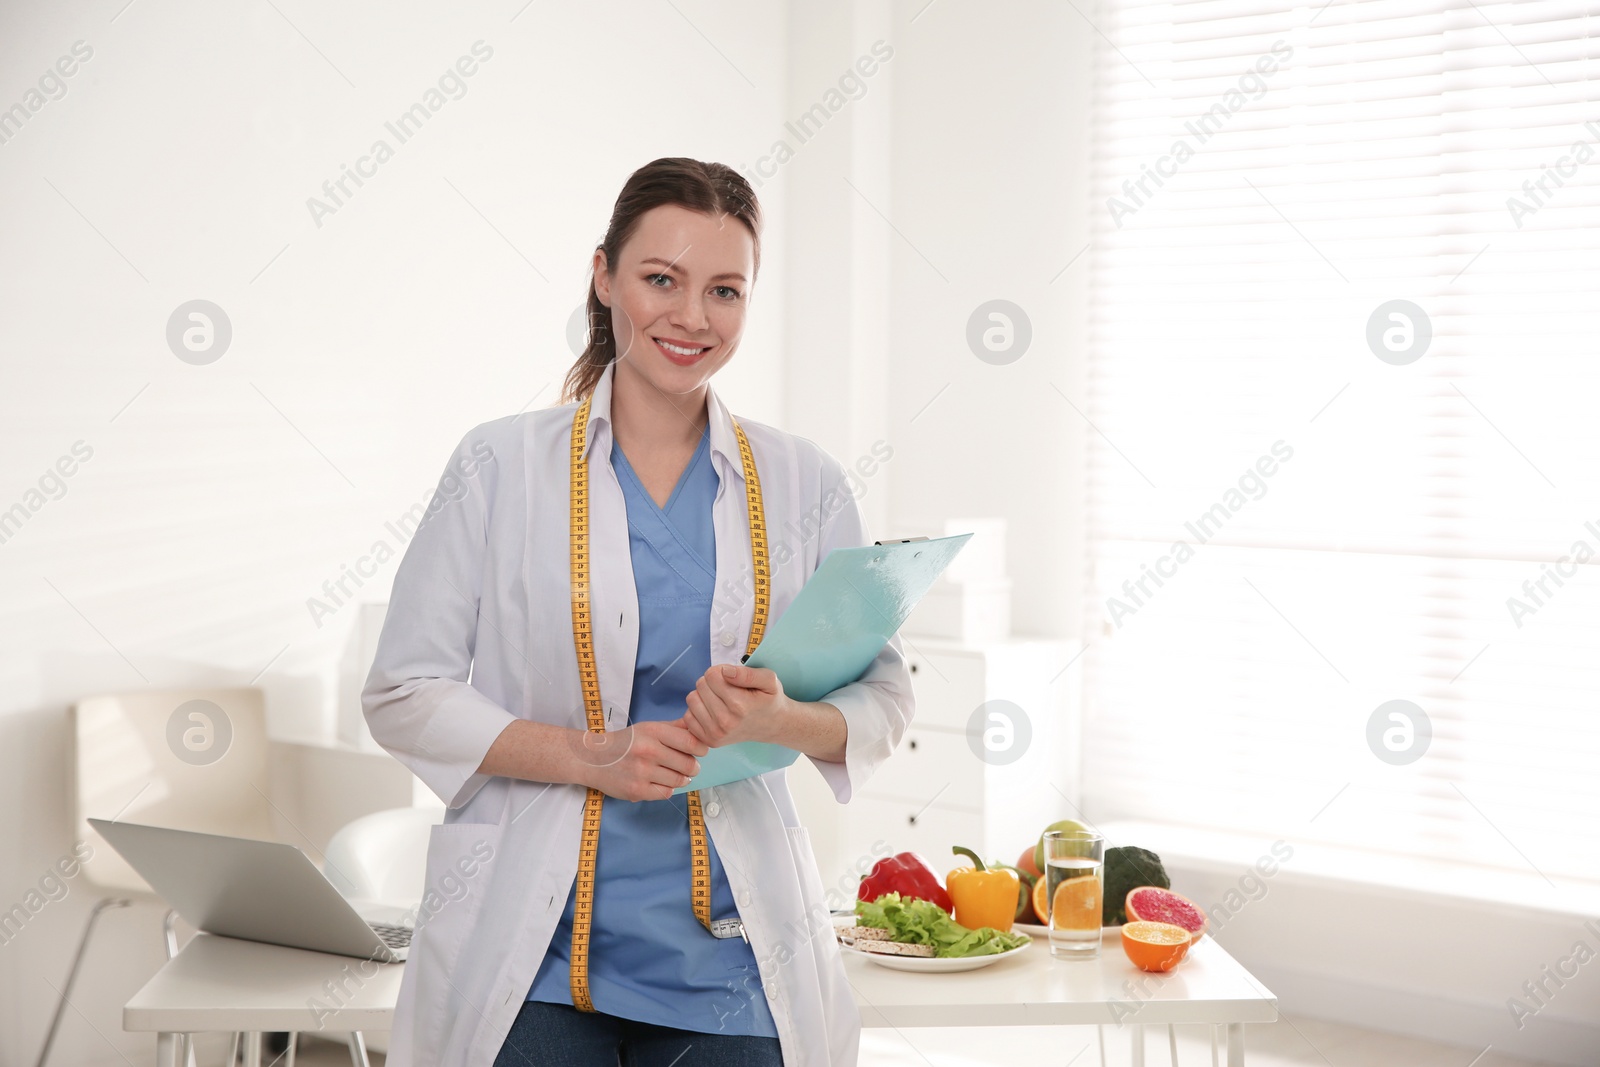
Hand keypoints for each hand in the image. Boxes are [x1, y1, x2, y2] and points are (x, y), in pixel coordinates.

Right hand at [571, 720, 708, 801]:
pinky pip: (666, 793)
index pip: (690, 742)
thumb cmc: (625, 742)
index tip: (700, 751)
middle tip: (690, 766)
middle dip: (693, 766)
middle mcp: (647, 751)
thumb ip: (675, 727)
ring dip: (681, 779)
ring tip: (674, 773)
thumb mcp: (648, 728)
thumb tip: (699, 725)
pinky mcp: (637, 791)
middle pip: (688, 764)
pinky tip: (660, 782)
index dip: (701, 748)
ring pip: (679, 780)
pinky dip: (667, 788)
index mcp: (653, 732)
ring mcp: (642, 772)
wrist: (593, 759)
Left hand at [679, 663, 788, 748]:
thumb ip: (748, 673)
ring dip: (703, 695)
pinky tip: (713, 710)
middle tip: (728, 689)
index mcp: (740, 705)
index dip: (721, 671)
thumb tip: (724, 672)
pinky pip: (688, 716)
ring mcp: (715, 733)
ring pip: (692, 699)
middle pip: (701, 685)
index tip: (732, 678)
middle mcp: (725, 722)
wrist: (772, 726)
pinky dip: (698, 710)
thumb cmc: (769, 700)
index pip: (711, 674)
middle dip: (712, 682)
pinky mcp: (708, 740)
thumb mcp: (769, 680)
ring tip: (720, 699)